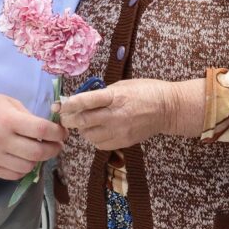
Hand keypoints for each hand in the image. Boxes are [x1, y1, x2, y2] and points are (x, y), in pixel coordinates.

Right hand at [0, 91, 66, 179]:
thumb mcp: (10, 103)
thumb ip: (29, 117)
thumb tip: (50, 130)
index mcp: (9, 120)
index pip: (42, 130)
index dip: (57, 133)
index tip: (62, 133)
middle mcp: (2, 140)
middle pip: (38, 152)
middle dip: (53, 149)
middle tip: (57, 145)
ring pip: (28, 167)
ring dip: (38, 160)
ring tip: (39, 152)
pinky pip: (14, 175)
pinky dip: (24, 169)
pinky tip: (25, 160)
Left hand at [59, 78, 200, 149]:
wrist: (168, 109)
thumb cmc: (146, 90)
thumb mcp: (123, 84)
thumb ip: (103, 93)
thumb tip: (82, 100)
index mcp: (116, 97)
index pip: (87, 101)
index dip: (70, 104)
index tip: (60, 105)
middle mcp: (116, 115)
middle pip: (84, 121)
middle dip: (70, 119)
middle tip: (64, 117)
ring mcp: (120, 131)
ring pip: (89, 135)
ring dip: (82, 129)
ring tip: (84, 122)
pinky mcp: (123, 142)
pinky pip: (99, 144)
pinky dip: (94, 138)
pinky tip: (97, 130)